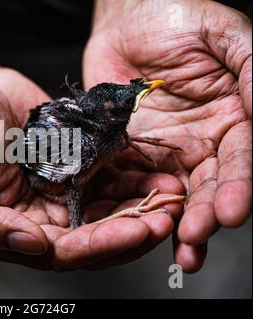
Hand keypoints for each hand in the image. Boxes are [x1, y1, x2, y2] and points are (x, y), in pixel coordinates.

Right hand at [0, 64, 184, 269]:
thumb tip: (32, 247)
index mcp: (13, 229)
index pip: (62, 251)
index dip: (100, 245)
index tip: (134, 231)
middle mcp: (42, 216)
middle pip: (94, 236)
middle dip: (132, 230)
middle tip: (166, 217)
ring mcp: (61, 191)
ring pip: (109, 211)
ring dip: (141, 208)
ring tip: (172, 197)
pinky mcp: (77, 165)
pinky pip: (110, 179)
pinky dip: (135, 180)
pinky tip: (157, 176)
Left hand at [84, 0, 251, 271]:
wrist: (127, 19)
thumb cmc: (177, 18)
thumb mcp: (223, 37)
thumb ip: (251, 70)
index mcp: (230, 118)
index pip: (238, 160)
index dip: (237, 187)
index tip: (231, 212)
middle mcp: (200, 141)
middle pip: (207, 185)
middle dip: (204, 214)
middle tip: (195, 237)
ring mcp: (164, 149)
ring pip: (174, 192)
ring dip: (174, 222)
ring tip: (178, 249)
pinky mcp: (130, 150)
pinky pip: (133, 180)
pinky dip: (136, 203)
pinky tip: (136, 223)